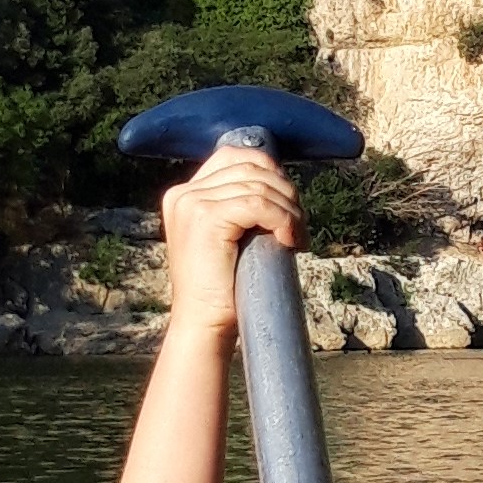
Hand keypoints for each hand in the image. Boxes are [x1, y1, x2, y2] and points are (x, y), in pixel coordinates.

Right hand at [160, 145, 306, 335]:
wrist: (203, 326)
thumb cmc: (222, 290)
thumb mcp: (228, 239)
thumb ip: (239, 208)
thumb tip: (280, 186)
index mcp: (184, 194)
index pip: (233, 156)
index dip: (270, 171)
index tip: (288, 203)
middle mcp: (183, 194)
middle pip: (249, 167)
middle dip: (284, 191)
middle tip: (298, 225)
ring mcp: (192, 204)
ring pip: (258, 186)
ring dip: (288, 210)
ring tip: (297, 237)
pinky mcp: (206, 218)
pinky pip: (257, 204)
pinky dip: (282, 219)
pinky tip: (289, 242)